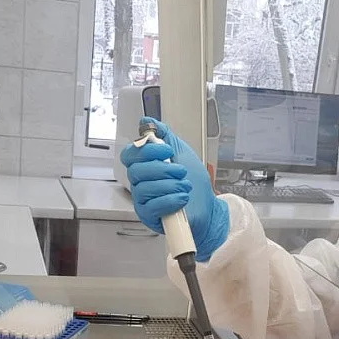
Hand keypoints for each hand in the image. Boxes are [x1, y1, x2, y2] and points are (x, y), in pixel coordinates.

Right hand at [119, 117, 229, 261]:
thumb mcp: (182, 152)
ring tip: (185, 186)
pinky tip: (182, 198)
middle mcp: (140, 182)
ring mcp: (143, 200)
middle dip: (163, 169)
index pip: (130, 154)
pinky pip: (152, 206)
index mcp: (145, 165)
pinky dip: (171, 199)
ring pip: (145, 188)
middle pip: (136, 171)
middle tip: (180, 171)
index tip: (167, 149)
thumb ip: (164, 136)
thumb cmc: (194, 183)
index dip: (147, 150)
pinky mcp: (149, 216)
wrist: (208, 207)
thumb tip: (147, 122)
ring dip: (171, 185)